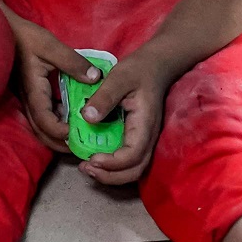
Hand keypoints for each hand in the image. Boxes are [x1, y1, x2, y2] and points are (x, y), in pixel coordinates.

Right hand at [8, 9, 100, 152]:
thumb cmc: (24, 37)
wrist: (2, 29)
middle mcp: (28, 99)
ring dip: (55, 134)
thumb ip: (72, 62)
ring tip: (76, 136)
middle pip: (40, 131)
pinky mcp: (28, 93)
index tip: (74, 133)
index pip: (44, 120)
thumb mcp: (50, 46)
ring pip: (39, 125)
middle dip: (58, 142)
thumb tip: (96, 78)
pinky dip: (53, 122)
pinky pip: (40, 115)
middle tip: (79, 146)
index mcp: (33, 91)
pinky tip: (68, 116)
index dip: (58, 131)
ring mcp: (26, 97)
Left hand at [72, 50, 178, 185]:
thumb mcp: (119, 78)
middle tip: (86, 169)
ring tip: (87, 167)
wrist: (155, 65)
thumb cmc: (138, 70)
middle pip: (135, 170)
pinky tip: (94, 157)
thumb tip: (87, 118)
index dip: (113, 163)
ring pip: (132, 169)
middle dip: (110, 176)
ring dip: (111, 174)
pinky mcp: (137, 137)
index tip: (92, 159)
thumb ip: (104, 97)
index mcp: (145, 124)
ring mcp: (144, 139)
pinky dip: (112, 166)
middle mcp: (147, 137)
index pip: (134, 155)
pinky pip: (128, 160)